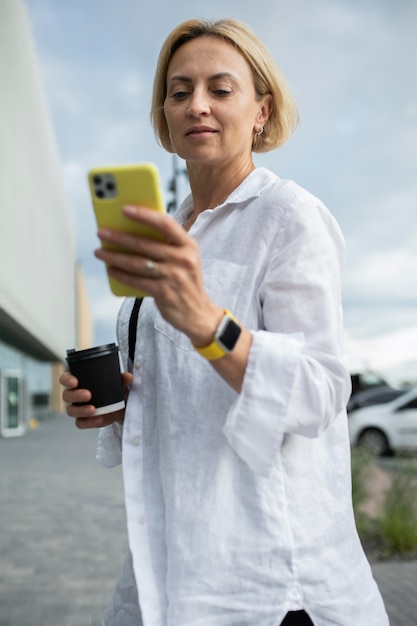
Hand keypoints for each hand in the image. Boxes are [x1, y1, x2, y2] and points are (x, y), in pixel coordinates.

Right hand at [60, 370, 132, 428]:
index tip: (75, 382)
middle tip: (88, 395)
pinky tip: (99, 419)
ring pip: (71, 410)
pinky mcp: (84, 420)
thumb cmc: (114, 390)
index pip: (66, 379)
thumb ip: (123, 379)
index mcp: (79, 381)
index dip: (67, 380)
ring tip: (93, 409)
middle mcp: (75, 395)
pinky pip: (81, 423)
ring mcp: (77, 408)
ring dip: (81, 410)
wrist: (122, 406)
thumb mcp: (120, 383)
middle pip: (67, 395)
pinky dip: (89, 422)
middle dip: (76, 395)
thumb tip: (128, 377)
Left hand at [94, 205, 223, 345]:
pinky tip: (111, 270)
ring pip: (138, 263)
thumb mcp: (184, 259)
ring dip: (115, 257)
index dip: (144, 215)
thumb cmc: (185, 281)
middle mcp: (183, 259)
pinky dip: (121, 275)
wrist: (198, 313)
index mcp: (189, 245)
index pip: (165, 224)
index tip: (124, 209)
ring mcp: (174, 276)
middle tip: (102, 232)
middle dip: (120, 237)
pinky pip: (137, 281)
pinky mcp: (164, 292)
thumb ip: (167, 245)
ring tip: (100, 252)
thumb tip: (132, 231)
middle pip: (145, 244)